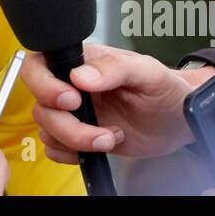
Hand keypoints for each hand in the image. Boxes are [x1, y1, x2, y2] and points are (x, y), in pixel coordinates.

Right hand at [21, 45, 202, 161]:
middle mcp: (71, 86)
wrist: (176, 121)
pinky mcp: (77, 137)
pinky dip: (74, 154)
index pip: (38, 66)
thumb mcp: (147, 72)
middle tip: (99, 130)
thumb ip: (115, 67)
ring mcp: (73, 113)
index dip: (45, 85)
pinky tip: (103, 145)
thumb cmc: (164, 89)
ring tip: (111, 136)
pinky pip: (54, 149)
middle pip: (41, 106)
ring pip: (46, 130)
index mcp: (81, 62)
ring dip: (77, 141)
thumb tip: (81, 75)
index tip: (73, 100)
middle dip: (67, 125)